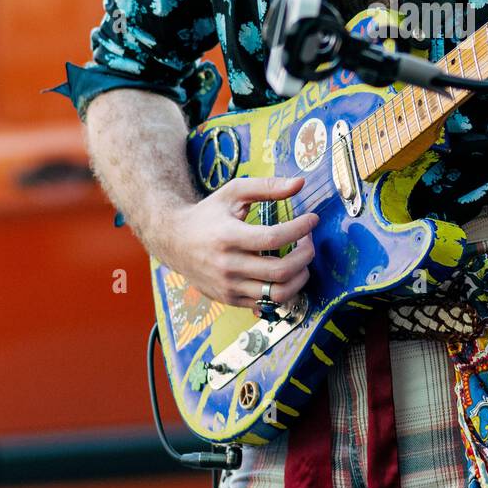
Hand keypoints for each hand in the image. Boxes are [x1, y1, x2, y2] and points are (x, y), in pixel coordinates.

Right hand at [163, 175, 317, 313]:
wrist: (174, 241)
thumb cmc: (208, 214)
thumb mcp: (233, 193)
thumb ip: (267, 187)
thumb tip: (300, 184)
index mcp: (228, 236)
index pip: (274, 238)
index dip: (300, 229)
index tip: (312, 219)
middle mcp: (228, 265)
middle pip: (281, 271)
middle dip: (306, 255)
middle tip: (309, 241)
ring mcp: (228, 286)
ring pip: (278, 294)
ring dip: (300, 277)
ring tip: (302, 260)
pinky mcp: (229, 299)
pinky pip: (266, 304)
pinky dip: (284, 290)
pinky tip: (287, 273)